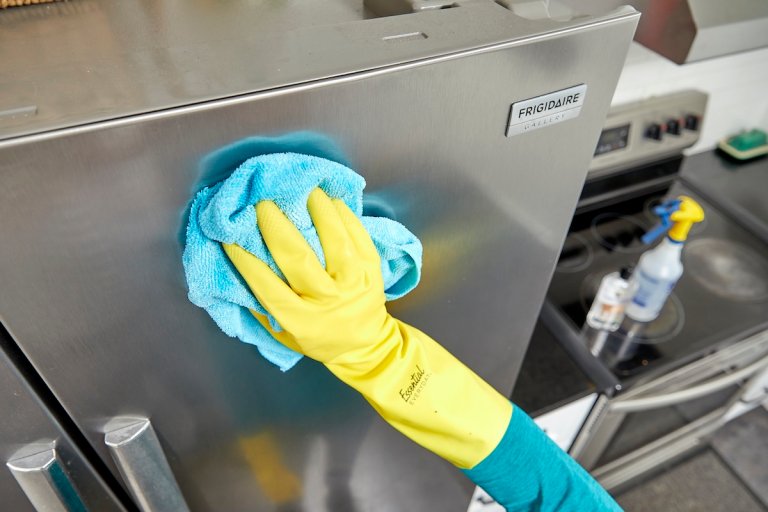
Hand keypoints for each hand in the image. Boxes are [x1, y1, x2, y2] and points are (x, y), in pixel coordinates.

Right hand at [223, 188, 399, 367]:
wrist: (365, 346)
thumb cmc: (317, 337)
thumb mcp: (284, 334)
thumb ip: (262, 306)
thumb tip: (237, 266)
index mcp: (301, 321)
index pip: (267, 286)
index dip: (245, 260)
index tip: (230, 236)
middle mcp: (328, 301)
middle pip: (299, 258)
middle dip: (276, 226)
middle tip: (262, 202)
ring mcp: (354, 283)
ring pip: (335, 241)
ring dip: (317, 210)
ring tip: (302, 189)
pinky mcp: (373, 270)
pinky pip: (359, 236)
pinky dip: (344, 214)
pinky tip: (330, 199)